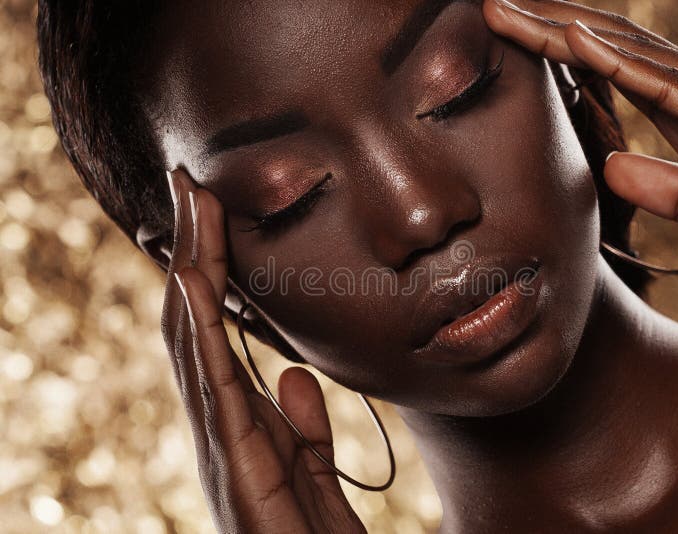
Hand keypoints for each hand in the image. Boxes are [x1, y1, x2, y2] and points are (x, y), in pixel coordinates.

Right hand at [161, 169, 364, 532]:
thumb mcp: (311, 466)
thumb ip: (303, 423)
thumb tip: (293, 372)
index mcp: (237, 418)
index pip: (213, 326)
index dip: (209, 266)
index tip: (209, 209)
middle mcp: (216, 421)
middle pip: (194, 317)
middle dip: (192, 246)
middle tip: (188, 181)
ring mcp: (217, 438)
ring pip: (191, 336)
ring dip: (190, 266)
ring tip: (189, 206)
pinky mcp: (231, 460)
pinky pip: (211, 380)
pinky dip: (198, 326)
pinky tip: (193, 279)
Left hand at [484, 0, 677, 284]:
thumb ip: (673, 188)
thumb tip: (615, 166)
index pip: (612, 72)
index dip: (558, 51)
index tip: (508, 39)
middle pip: (611, 48)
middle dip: (547, 24)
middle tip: (489, 5)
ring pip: (632, 53)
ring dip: (565, 28)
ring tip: (509, 7)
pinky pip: (673, 88)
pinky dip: (621, 62)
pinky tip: (577, 41)